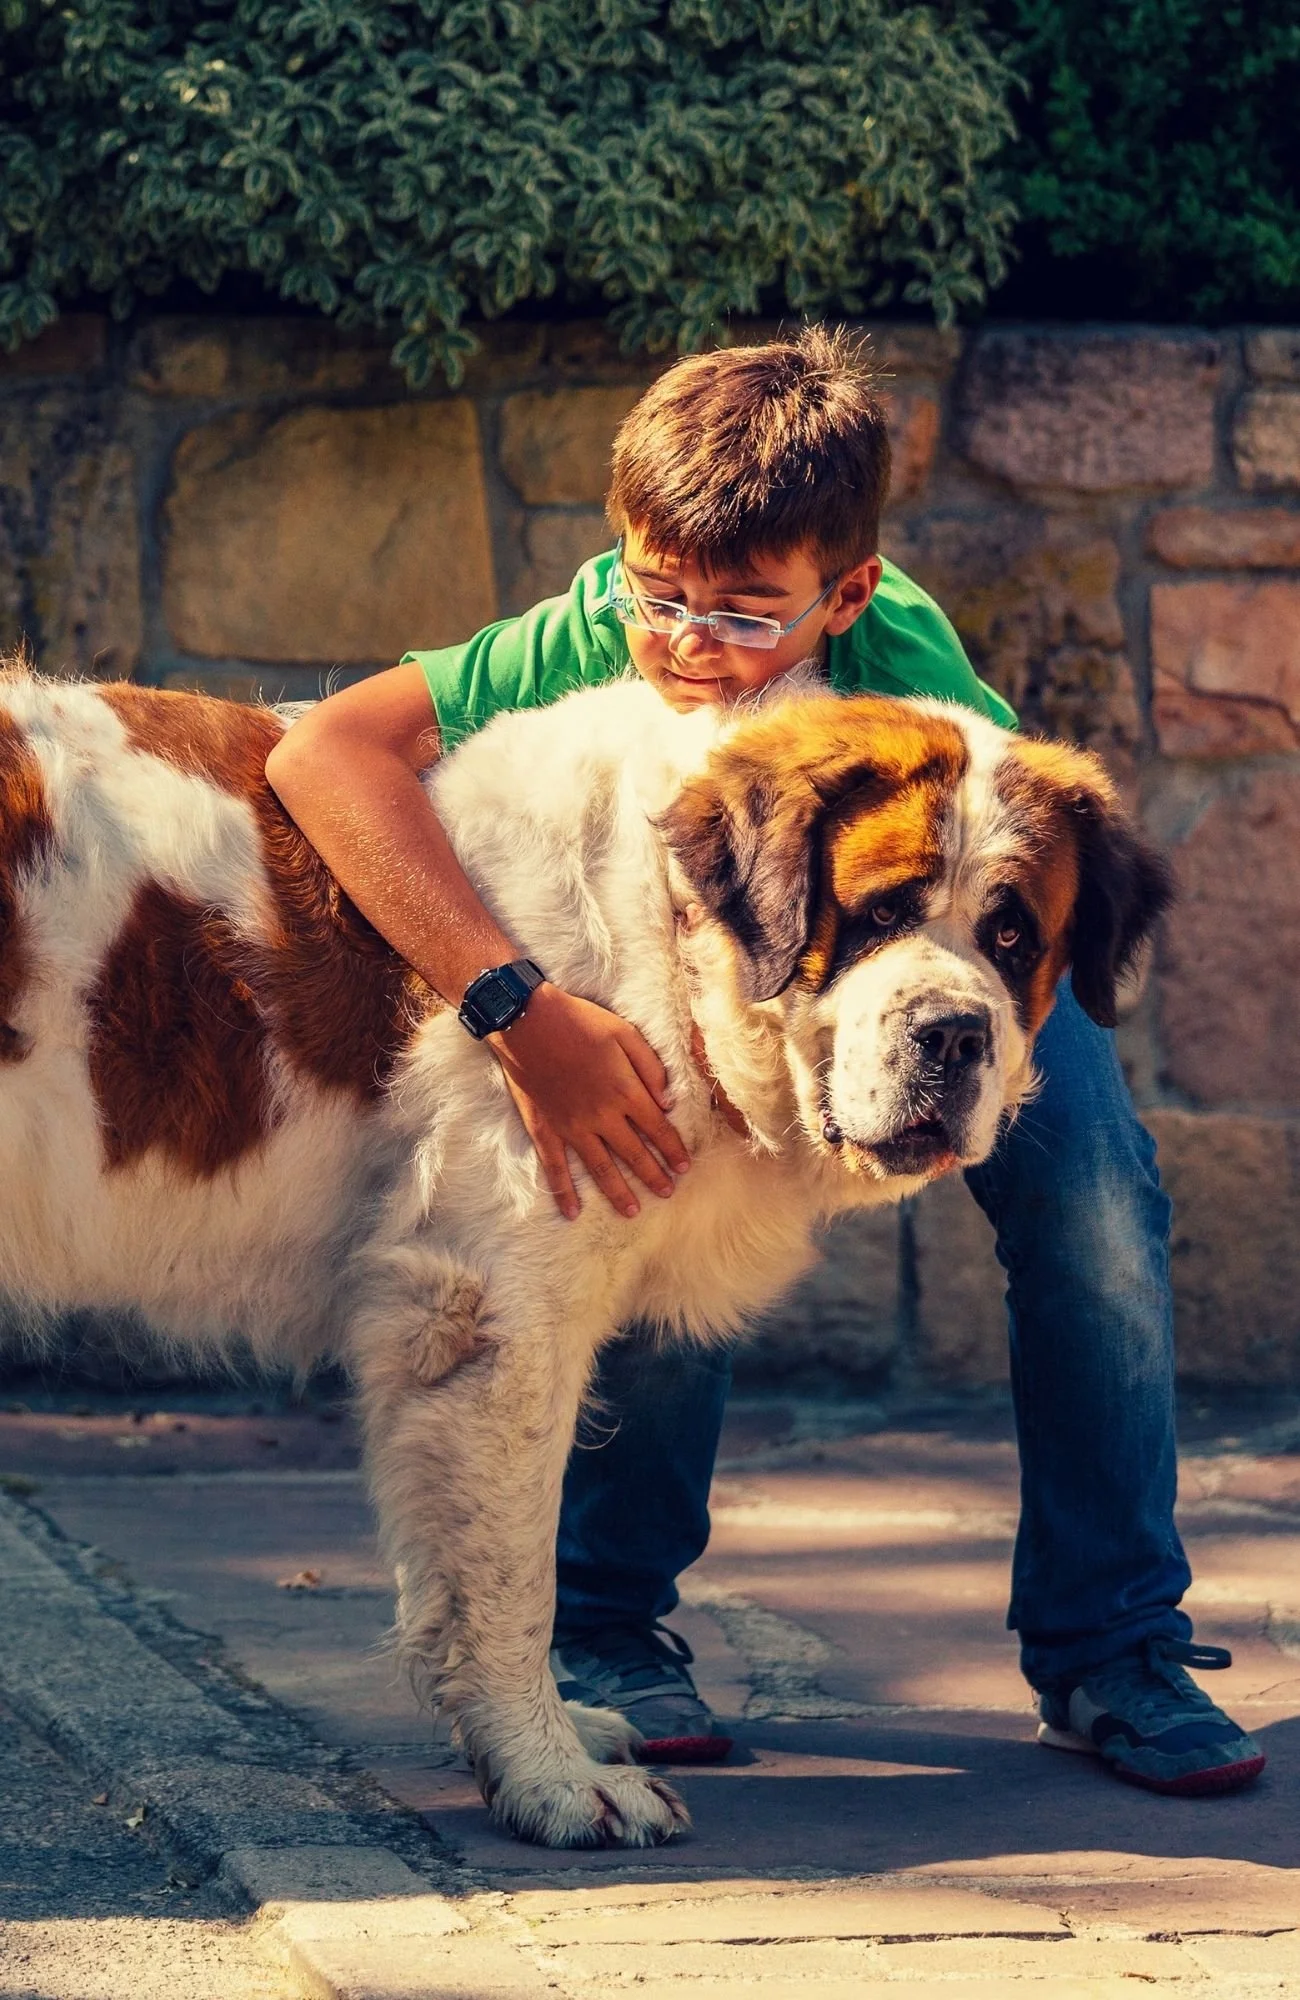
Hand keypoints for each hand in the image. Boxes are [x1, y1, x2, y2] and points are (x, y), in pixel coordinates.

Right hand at [488, 984, 690, 1219]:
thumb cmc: (579, 1021)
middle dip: (654, 1176)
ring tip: (632, 1211)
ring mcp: (572, 1126)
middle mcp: (602, 1116)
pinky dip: (563, 1192)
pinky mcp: (545, 1129)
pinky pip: (555, 1168)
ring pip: (600, 1168)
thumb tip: (668, 1102)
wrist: (526, 1020)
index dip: (673, 1149)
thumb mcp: (625, 1033)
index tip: (685, 1167)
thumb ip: (650, 1068)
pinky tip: (572, 1212)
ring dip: (618, 1192)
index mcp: (625, 1091)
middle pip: (634, 1154)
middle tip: (667, 1192)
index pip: (658, 1129)